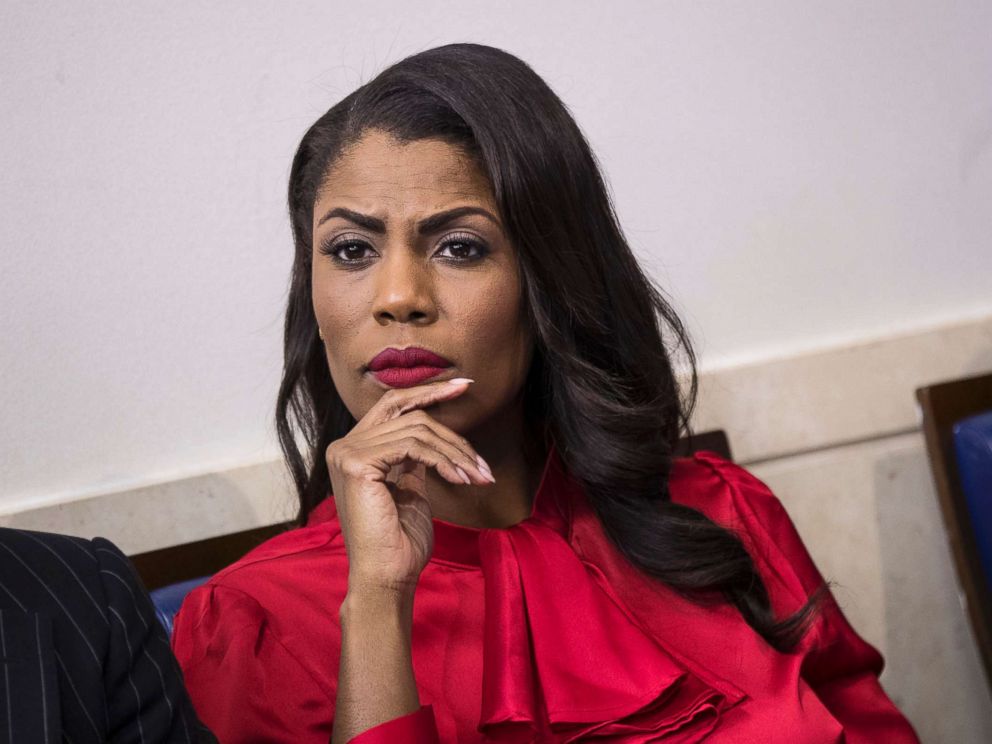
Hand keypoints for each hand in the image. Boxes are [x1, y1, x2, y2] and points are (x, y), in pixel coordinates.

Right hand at [325, 378, 494, 598]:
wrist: (387, 577)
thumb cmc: (401, 541)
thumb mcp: (409, 489)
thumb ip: (413, 459)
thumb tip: (434, 437)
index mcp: (354, 450)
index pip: (393, 405)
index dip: (428, 392)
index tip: (464, 386)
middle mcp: (344, 446)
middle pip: (407, 412)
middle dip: (448, 413)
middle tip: (480, 422)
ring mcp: (347, 452)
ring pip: (417, 430)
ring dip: (456, 452)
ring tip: (479, 475)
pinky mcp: (357, 463)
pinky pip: (413, 446)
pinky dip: (443, 459)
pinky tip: (460, 478)